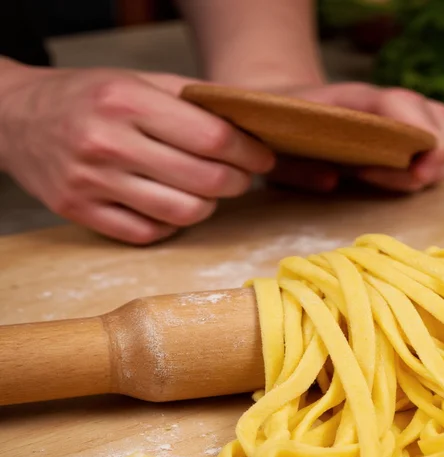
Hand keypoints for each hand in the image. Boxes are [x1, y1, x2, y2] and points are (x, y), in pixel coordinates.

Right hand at [0, 67, 274, 244]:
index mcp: (127, 102)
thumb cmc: (86, 96)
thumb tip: (248, 121)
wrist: (13, 117)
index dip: (249, 152)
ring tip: (208, 191)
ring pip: (182, 213)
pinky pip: (148, 233)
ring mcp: (91, 183)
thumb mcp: (137, 80)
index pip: (213, 138)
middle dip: (238, 181)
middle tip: (242, 176)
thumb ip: (191, 99)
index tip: (263, 156)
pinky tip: (172, 205)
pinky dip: (171, 224)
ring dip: (209, 206)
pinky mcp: (80, 212)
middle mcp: (107, 143)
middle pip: (205, 181)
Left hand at [266, 83, 443, 192]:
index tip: (419, 172)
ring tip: (416, 178)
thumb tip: (332, 181)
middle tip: (413, 182)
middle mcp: (384, 101)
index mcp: (351, 100)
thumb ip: (297, 169)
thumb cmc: (280, 133)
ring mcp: (403, 111)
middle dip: (438, 158)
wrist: (283, 103)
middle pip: (436, 117)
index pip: (398, 103)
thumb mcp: (275, 153)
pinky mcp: (413, 125)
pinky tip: (430, 170)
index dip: (418, 132)